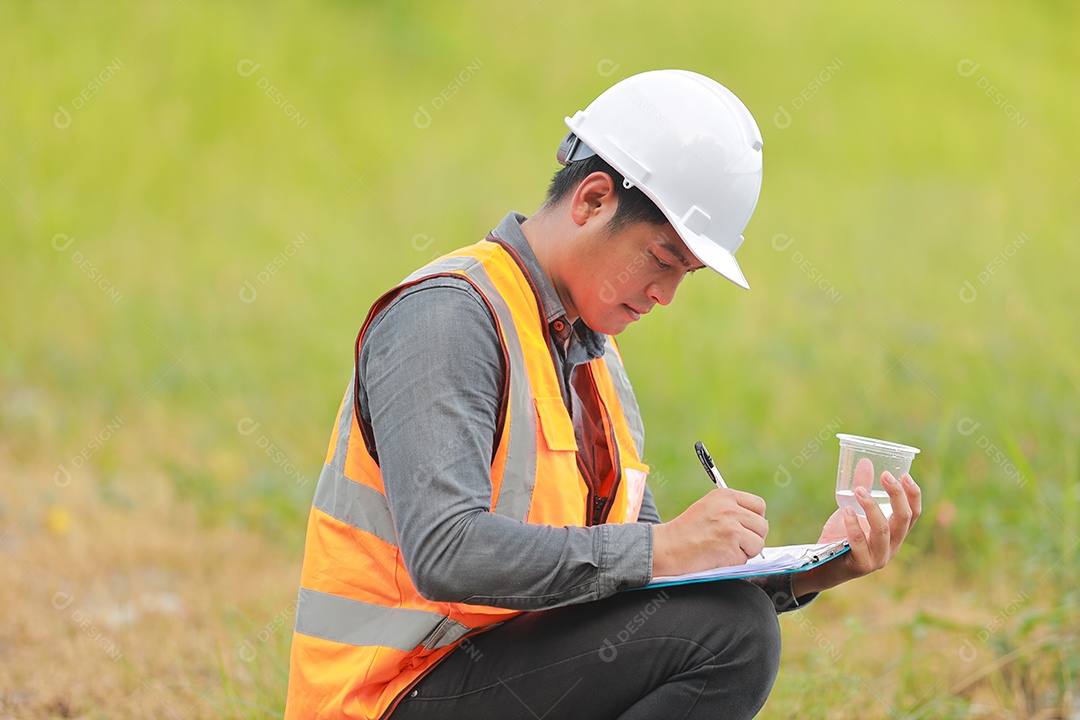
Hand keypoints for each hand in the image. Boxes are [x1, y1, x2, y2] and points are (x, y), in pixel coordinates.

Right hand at [652, 488, 767, 576]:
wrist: (668, 547)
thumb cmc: (686, 530)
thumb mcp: (709, 507)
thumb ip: (732, 509)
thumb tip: (757, 523)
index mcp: (725, 496)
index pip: (759, 505)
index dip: (754, 519)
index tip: (745, 527)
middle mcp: (731, 509)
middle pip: (762, 526)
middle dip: (752, 537)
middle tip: (733, 542)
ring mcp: (732, 528)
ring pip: (758, 543)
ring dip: (745, 551)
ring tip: (724, 549)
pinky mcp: (731, 548)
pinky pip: (746, 559)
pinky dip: (735, 562)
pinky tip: (718, 556)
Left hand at [792, 458, 921, 596]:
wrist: (822, 566)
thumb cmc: (841, 536)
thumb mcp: (853, 510)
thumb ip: (862, 489)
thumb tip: (865, 461)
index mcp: (895, 534)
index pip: (913, 515)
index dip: (913, 495)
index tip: (905, 475)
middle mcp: (892, 547)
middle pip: (903, 520)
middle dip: (897, 496)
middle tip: (886, 475)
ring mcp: (878, 558)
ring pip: (883, 531)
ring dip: (872, 508)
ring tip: (859, 490)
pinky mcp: (861, 565)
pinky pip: (859, 543)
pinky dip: (853, 525)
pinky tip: (846, 510)